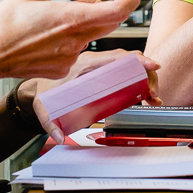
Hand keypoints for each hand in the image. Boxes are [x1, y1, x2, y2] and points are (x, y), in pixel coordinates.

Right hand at [0, 0, 139, 81]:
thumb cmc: (5, 23)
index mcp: (73, 18)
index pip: (118, 10)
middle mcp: (76, 40)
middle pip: (110, 23)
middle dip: (107, 9)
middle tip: (89, 1)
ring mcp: (71, 57)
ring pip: (92, 36)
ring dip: (86, 25)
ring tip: (56, 20)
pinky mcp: (64, 69)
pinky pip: (77, 51)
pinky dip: (71, 41)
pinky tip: (48, 38)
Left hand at [30, 50, 161, 142]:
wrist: (39, 85)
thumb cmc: (44, 91)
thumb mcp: (45, 107)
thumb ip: (50, 123)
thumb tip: (58, 136)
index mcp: (85, 63)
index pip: (117, 57)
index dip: (138, 60)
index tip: (152, 67)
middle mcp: (95, 61)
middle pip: (129, 61)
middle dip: (146, 75)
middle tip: (153, 95)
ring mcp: (101, 66)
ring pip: (130, 66)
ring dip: (144, 79)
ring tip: (152, 98)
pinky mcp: (104, 72)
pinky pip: (125, 71)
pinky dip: (137, 81)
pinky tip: (144, 95)